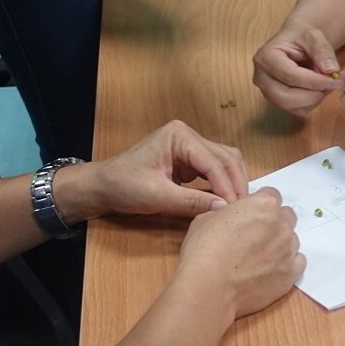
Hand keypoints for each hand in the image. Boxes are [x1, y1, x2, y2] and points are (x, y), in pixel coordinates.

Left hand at [73, 120, 247, 220]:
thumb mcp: (156, 196)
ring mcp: (189, 147)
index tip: (235, 209)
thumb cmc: (122, 185)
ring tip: (238, 206)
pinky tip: (226, 201)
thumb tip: (222, 208)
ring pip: (224, 162)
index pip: (213, 161)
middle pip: (225, 157)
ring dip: (232, 182)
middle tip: (243, 208)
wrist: (101, 187)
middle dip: (235, 182)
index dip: (226, 186)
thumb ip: (191, 202)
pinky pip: (214, 170)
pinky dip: (222, 184)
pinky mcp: (188, 160)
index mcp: (180, 136)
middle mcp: (188, 136)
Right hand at [176, 187, 305, 319]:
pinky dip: (286, 264)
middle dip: (273, 223)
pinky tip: (269, 270)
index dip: (260, 205)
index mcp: (264, 204)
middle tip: (255, 236)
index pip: (271, 196)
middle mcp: (281, 224)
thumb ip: (225, 213)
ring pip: (291, 241)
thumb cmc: (204, 250)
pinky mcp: (290, 274)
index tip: (251, 214)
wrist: (210, 287)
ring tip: (258, 258)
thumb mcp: (206, 218)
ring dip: (279, 245)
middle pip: (286, 216)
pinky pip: (297, 263)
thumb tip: (227, 215)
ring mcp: (288, 250)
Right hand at [252, 24, 341, 115]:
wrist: (295, 42)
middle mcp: (260, 77)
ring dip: (314, 98)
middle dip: (313, 94)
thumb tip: (331, 70)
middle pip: (285, 97)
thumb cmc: (302, 37)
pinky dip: (312, 102)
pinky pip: (296, 110)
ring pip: (292, 106)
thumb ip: (323, 51)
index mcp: (265, 57)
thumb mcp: (314, 36)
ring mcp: (266, 92)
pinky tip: (318, 88)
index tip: (335, 80)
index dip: (314, 81)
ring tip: (326, 82)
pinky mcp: (276, 101)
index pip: (289, 75)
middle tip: (333, 84)